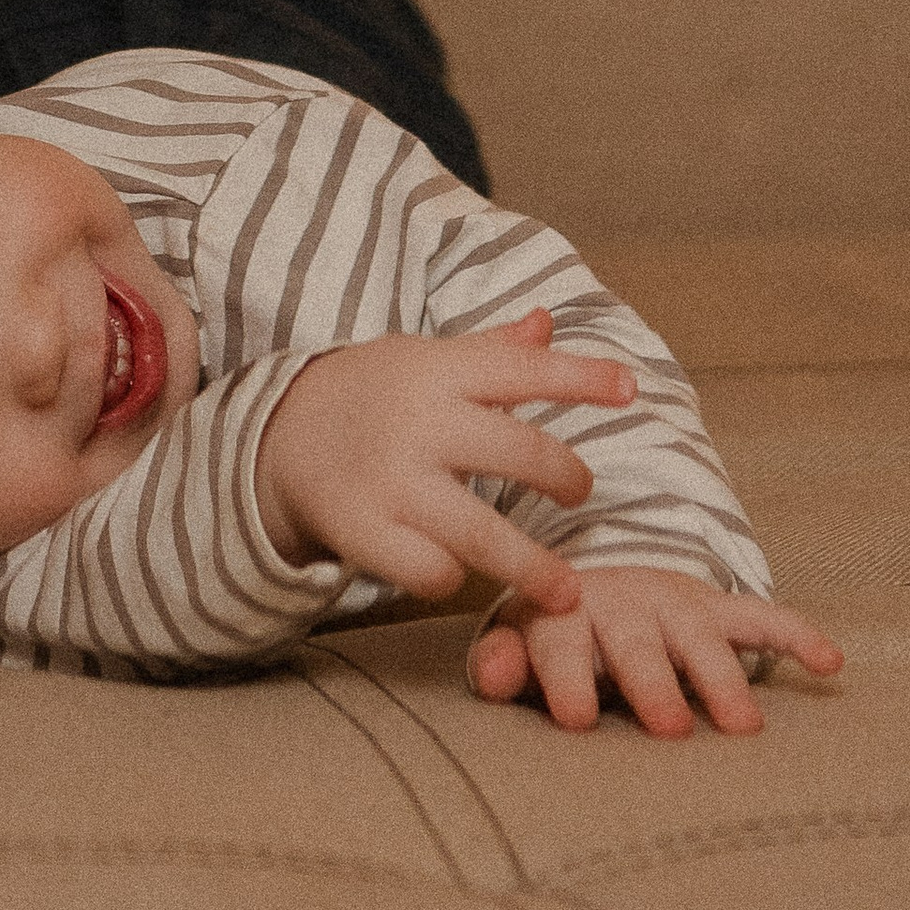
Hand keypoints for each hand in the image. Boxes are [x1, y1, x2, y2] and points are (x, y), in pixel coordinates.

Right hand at [256, 308, 631, 607]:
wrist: (279, 435)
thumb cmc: (374, 394)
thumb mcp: (424, 360)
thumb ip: (490, 350)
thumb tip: (549, 320)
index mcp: (439, 371)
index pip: (522, 368)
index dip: (580, 376)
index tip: (630, 387)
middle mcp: (419, 422)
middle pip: (517, 452)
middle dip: (564, 476)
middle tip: (583, 492)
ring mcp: (392, 481)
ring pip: (482, 533)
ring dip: (533, 566)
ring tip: (568, 589)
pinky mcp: (365, 533)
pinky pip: (431, 571)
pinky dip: (452, 577)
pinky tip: (459, 570)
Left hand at [469, 569, 844, 736]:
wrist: (598, 577)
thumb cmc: (554, 634)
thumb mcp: (520, 643)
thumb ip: (504, 663)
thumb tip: (488, 672)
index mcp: (564, 614)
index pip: (559, 643)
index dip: (565, 677)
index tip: (578, 719)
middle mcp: (622, 602)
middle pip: (636, 643)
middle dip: (653, 683)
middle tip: (668, 729)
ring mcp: (674, 603)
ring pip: (701, 637)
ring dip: (722, 677)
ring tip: (743, 727)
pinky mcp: (717, 608)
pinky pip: (761, 617)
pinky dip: (796, 635)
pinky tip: (830, 662)